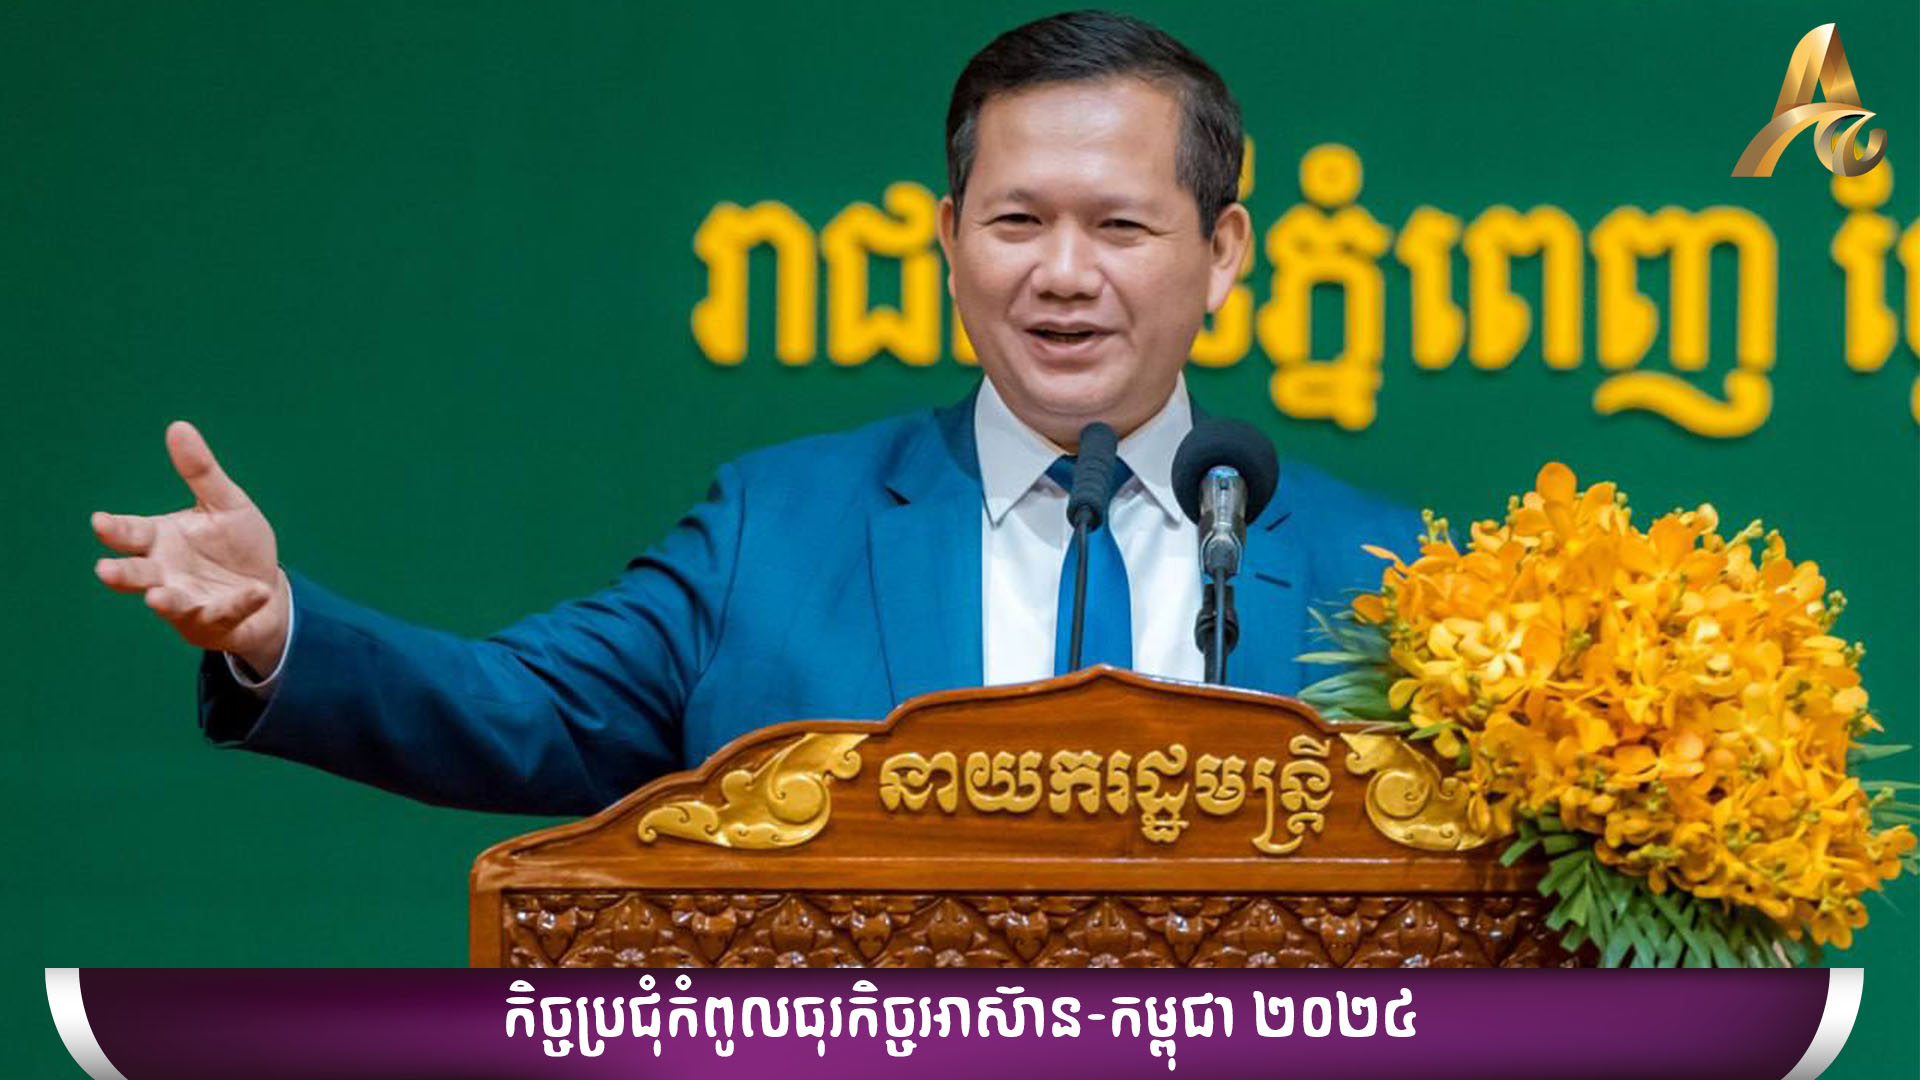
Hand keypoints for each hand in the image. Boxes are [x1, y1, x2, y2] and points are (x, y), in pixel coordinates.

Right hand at [93, 421, 289, 675]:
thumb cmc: (235, 545)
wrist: (267, 590)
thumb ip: (200, 472)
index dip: (115, 529)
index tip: (100, 521)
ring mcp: (186, 601)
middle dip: (122, 573)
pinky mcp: (214, 622)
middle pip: (137, 573)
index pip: (131, 533)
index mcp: (159, 540)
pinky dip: (239, 603)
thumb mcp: (225, 503)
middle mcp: (164, 572)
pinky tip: (257, 592)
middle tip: (105, 570)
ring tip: (157, 597)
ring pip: (169, 602)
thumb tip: (178, 426)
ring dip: (163, 599)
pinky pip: (224, 613)